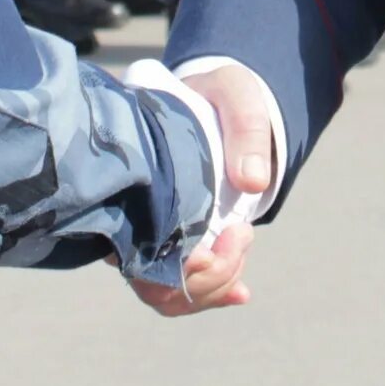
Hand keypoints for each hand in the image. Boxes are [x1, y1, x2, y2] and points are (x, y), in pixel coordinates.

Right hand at [127, 65, 278, 316]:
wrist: (216, 95)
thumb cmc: (218, 93)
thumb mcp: (236, 95)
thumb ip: (246, 128)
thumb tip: (253, 182)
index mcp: (135, 175)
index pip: (134, 247)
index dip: (175, 265)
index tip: (218, 243)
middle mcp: (131, 211)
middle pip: (151, 281)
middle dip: (205, 276)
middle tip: (242, 233)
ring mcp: (147, 229)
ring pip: (164, 290)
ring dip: (210, 286)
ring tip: (243, 242)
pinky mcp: (169, 238)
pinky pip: (178, 283)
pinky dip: (210, 292)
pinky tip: (241, 291)